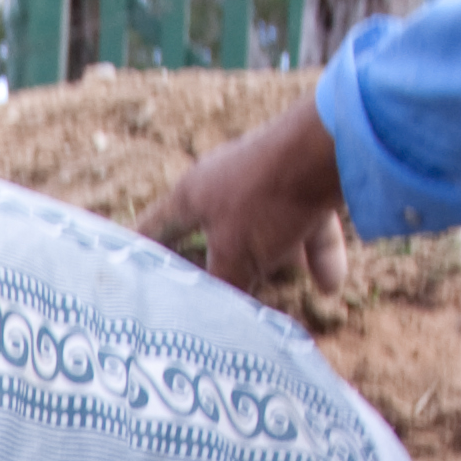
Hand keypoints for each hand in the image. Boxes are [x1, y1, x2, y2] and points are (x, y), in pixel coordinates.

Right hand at [148, 104, 349, 298]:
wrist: (332, 146)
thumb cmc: (267, 200)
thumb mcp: (235, 255)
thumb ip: (222, 285)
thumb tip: (214, 314)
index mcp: (190, 194)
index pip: (153, 230)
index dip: (138, 256)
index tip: (128, 279)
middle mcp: (223, 183)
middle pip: (210, 235)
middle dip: (213, 269)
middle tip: (202, 301)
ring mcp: (265, 181)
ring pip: (262, 233)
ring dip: (272, 266)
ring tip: (276, 302)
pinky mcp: (305, 183)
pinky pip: (304, 226)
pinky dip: (315, 253)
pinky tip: (330, 285)